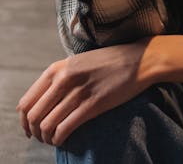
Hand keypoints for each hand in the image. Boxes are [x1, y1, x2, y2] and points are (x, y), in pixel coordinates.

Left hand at [17, 40, 153, 146]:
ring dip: (47, 138)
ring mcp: (79, 91)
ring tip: (53, 139)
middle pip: (34, 115)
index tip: (30, 128)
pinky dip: (59, 139)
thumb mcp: (79, 62)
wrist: (140, 60)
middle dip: (35, 132)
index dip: (25, 121)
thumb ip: (60, 76)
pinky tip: (63, 139)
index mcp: (58, 68)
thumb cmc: (110, 62)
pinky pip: (65, 128)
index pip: (27, 101)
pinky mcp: (93, 104)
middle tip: (42, 137)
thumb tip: (41, 100)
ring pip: (47, 124)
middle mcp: (65, 78)